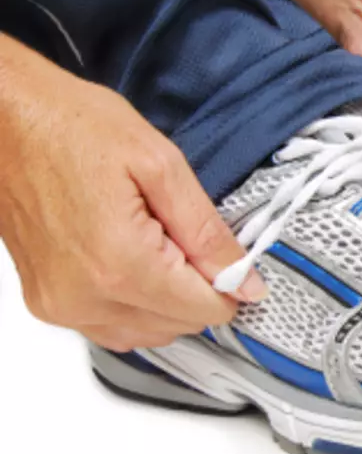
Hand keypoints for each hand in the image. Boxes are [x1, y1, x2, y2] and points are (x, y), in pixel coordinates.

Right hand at [0, 37, 265, 350]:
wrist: (4, 120)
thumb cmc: (72, 127)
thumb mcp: (161, 165)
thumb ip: (208, 232)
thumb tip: (244, 281)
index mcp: (120, 264)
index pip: (204, 311)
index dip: (229, 284)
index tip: (228, 257)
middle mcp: (85, 297)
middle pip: (178, 327)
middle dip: (197, 290)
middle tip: (186, 238)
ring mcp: (61, 305)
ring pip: (147, 333)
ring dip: (167, 301)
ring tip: (156, 244)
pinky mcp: (47, 303)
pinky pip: (111, 327)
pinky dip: (135, 306)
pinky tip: (133, 262)